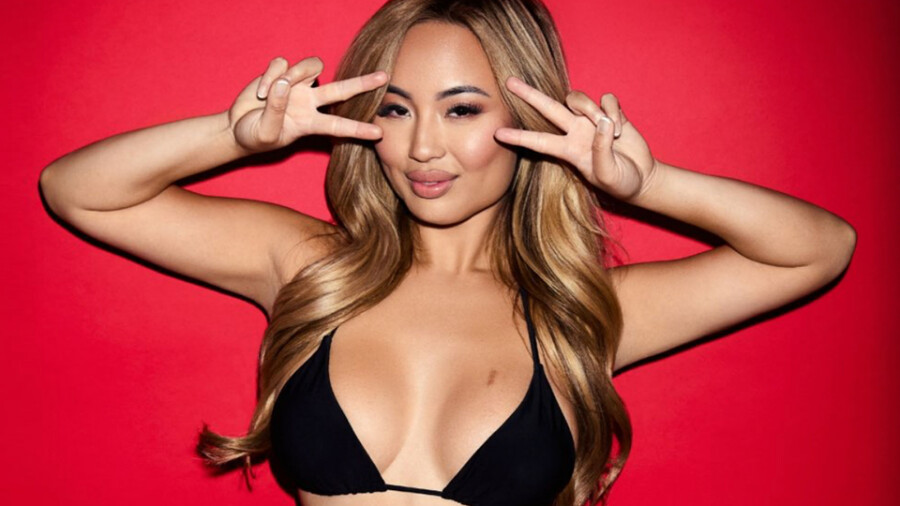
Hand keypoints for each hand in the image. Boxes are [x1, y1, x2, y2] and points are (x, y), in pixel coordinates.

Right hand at [228, 56, 387, 153]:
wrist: (236, 128)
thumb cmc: (255, 136)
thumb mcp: (265, 133)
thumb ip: (276, 110)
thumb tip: (284, 84)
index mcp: (310, 123)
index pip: (338, 125)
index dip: (358, 129)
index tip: (379, 133)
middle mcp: (309, 102)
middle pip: (341, 90)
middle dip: (362, 84)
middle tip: (384, 78)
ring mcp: (296, 86)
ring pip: (312, 67)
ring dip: (294, 73)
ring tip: (269, 92)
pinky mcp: (280, 73)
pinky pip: (282, 64)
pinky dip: (269, 75)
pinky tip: (259, 92)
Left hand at [494, 77, 657, 202]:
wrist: (642, 178)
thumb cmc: (620, 182)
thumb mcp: (607, 174)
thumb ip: (601, 150)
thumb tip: (601, 121)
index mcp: (569, 151)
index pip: (538, 142)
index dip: (518, 138)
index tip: (497, 134)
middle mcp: (575, 132)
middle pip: (548, 108)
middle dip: (529, 94)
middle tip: (509, 82)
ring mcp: (592, 120)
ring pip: (578, 99)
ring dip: (590, 109)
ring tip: (611, 132)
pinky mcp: (611, 112)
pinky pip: (606, 99)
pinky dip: (613, 109)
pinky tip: (620, 127)